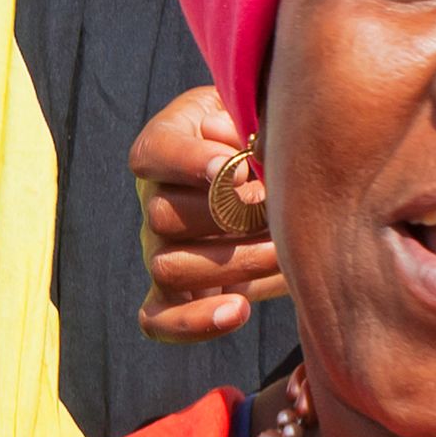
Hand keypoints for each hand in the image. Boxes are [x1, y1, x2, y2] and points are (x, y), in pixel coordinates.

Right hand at [133, 85, 286, 341]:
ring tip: (279, 254)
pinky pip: (157, 320)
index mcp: (167, 146)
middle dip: (226, 217)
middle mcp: (153, 199)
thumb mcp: (261, 113)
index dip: (188, 162)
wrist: (282, 181)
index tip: (231, 168)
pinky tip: (240, 310)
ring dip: (231, 264)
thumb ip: (251, 121)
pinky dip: (192, 323)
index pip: (155, 153)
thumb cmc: (269, 139)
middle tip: (275, 210)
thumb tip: (237, 145)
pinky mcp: (171, 293)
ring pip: (168, 266)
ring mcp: (158, 250)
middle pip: (162, 213)